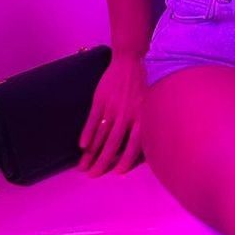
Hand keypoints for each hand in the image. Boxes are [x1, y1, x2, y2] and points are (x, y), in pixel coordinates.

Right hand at [77, 52, 146, 175]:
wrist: (132, 59)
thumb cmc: (145, 84)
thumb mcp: (152, 103)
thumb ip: (147, 122)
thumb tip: (144, 144)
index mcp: (142, 118)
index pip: (133, 145)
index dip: (124, 160)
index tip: (115, 172)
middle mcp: (127, 116)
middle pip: (113, 144)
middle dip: (102, 162)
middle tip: (93, 175)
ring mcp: (112, 108)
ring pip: (100, 135)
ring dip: (91, 153)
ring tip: (83, 166)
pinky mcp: (100, 100)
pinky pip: (92, 120)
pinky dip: (87, 133)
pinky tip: (82, 146)